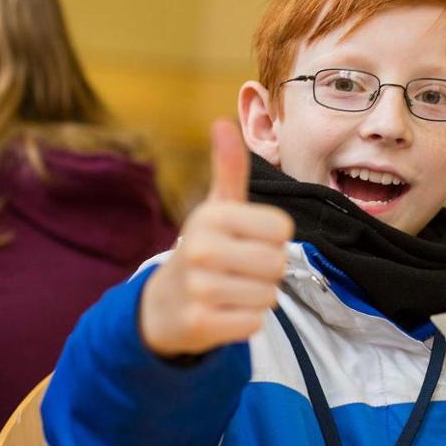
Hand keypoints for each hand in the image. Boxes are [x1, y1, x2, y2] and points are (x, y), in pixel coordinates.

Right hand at [139, 120, 293, 356]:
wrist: (163, 305)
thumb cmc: (204, 249)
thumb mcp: (216, 208)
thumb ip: (228, 168)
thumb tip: (223, 121)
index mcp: (211, 216)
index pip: (282, 229)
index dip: (273, 239)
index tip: (248, 242)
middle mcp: (201, 249)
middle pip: (278, 264)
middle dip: (267, 271)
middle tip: (240, 271)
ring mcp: (198, 288)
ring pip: (268, 295)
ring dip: (257, 297)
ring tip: (231, 291)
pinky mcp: (199, 324)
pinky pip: (253, 323)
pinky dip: (246, 321)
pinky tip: (224, 313)